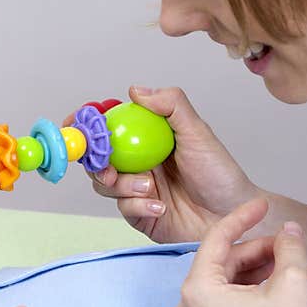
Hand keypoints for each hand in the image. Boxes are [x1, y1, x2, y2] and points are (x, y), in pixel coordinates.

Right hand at [63, 86, 263, 243]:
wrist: (232, 216)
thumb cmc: (220, 174)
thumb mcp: (198, 132)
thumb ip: (170, 105)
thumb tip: (135, 90)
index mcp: (147, 138)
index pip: (109, 126)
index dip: (87, 124)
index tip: (74, 124)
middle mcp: (138, 162)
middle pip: (98, 157)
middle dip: (96, 163)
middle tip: (108, 170)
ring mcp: (136, 189)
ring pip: (105, 184)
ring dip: (122, 186)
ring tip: (150, 189)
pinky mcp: (139, 213)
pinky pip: (122, 208)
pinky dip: (137, 206)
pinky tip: (160, 206)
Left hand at [174, 197, 306, 306]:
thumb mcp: (293, 283)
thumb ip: (290, 247)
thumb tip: (289, 230)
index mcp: (196, 290)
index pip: (216, 239)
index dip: (243, 217)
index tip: (263, 204)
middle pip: (219, 266)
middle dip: (253, 252)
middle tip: (285, 247)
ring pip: (219, 290)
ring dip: (249, 274)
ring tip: (282, 270)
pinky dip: (240, 298)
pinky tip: (268, 296)